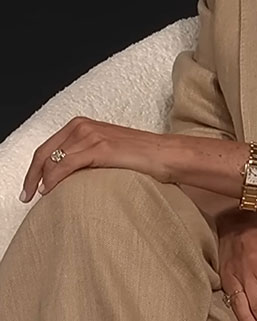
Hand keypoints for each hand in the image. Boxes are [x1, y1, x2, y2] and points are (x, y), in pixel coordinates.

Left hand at [20, 116, 183, 201]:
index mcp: (84, 124)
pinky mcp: (100, 148)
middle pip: (45, 152)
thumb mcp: (106, 150)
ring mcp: (92, 135)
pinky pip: (65, 165)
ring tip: (40, 197)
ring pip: (53, 160)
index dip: (33, 168)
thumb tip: (62, 175)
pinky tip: (50, 190)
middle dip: (31, 176)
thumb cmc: (138, 156)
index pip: (48, 146)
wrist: (163, 155)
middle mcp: (84, 126)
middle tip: (26, 196)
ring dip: (42, 180)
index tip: (29, 187)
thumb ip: (84, 155)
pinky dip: (53, 179)